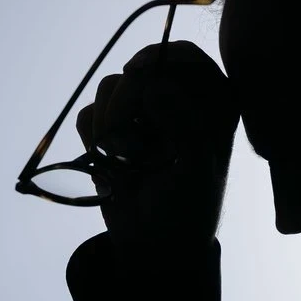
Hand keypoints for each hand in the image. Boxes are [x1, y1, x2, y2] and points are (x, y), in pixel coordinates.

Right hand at [75, 41, 238, 265]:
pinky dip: (94, 139)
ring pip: (110, 88)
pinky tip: (114, 165)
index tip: (137, 72)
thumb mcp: (197, 167)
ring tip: (131, 161)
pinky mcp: (111, 128)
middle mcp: (178, 100)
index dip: (162, 57)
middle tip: (130, 144)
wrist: (155, 242)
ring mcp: (142, 113)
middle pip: (142, 67)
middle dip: (127, 103)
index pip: (189, 58)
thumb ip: (183, 124)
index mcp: (212, 104)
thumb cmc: (189, 206)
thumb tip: (155, 87)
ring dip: (111, 127)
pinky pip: (88, 114)